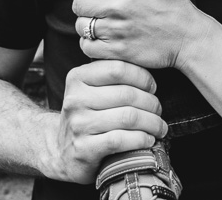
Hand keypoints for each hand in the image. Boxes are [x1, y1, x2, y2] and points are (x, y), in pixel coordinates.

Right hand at [46, 60, 167, 183]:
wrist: (63, 153)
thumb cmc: (86, 116)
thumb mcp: (90, 90)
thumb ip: (111, 76)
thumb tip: (149, 68)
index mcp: (78, 77)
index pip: (118, 68)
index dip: (143, 77)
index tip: (153, 87)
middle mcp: (75, 99)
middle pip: (127, 94)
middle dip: (151, 103)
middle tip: (159, 110)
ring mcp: (78, 125)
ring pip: (128, 117)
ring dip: (152, 123)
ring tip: (159, 127)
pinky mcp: (84, 149)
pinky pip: (121, 140)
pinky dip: (141, 139)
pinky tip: (148, 140)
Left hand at [73, 0, 206, 70]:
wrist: (188, 36)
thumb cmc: (174, 0)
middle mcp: (115, 5)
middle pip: (77, 4)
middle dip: (84, 4)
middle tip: (97, 6)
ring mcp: (115, 30)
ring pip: (81, 26)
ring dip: (87, 25)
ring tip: (100, 23)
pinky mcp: (117, 51)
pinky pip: (87, 47)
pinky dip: (90, 44)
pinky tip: (102, 39)